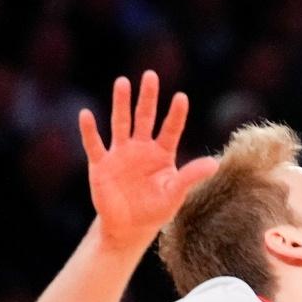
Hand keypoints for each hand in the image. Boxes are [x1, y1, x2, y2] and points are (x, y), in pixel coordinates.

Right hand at [77, 71, 218, 252]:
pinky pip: (94, 144)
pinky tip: (86, 114)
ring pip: (120, 123)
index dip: (176, 114)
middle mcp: (141, 148)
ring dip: (121, 104)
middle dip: (147, 97)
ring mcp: (120, 154)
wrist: (129, 226)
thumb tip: (214, 163)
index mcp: (162, 154)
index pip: (171, 129)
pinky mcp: (101, 164)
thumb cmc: (156, 208)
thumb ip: (191, 176)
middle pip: (145, 117)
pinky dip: (90, 131)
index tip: (181, 97)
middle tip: (150, 75)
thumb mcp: (176, 192)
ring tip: (122, 82)